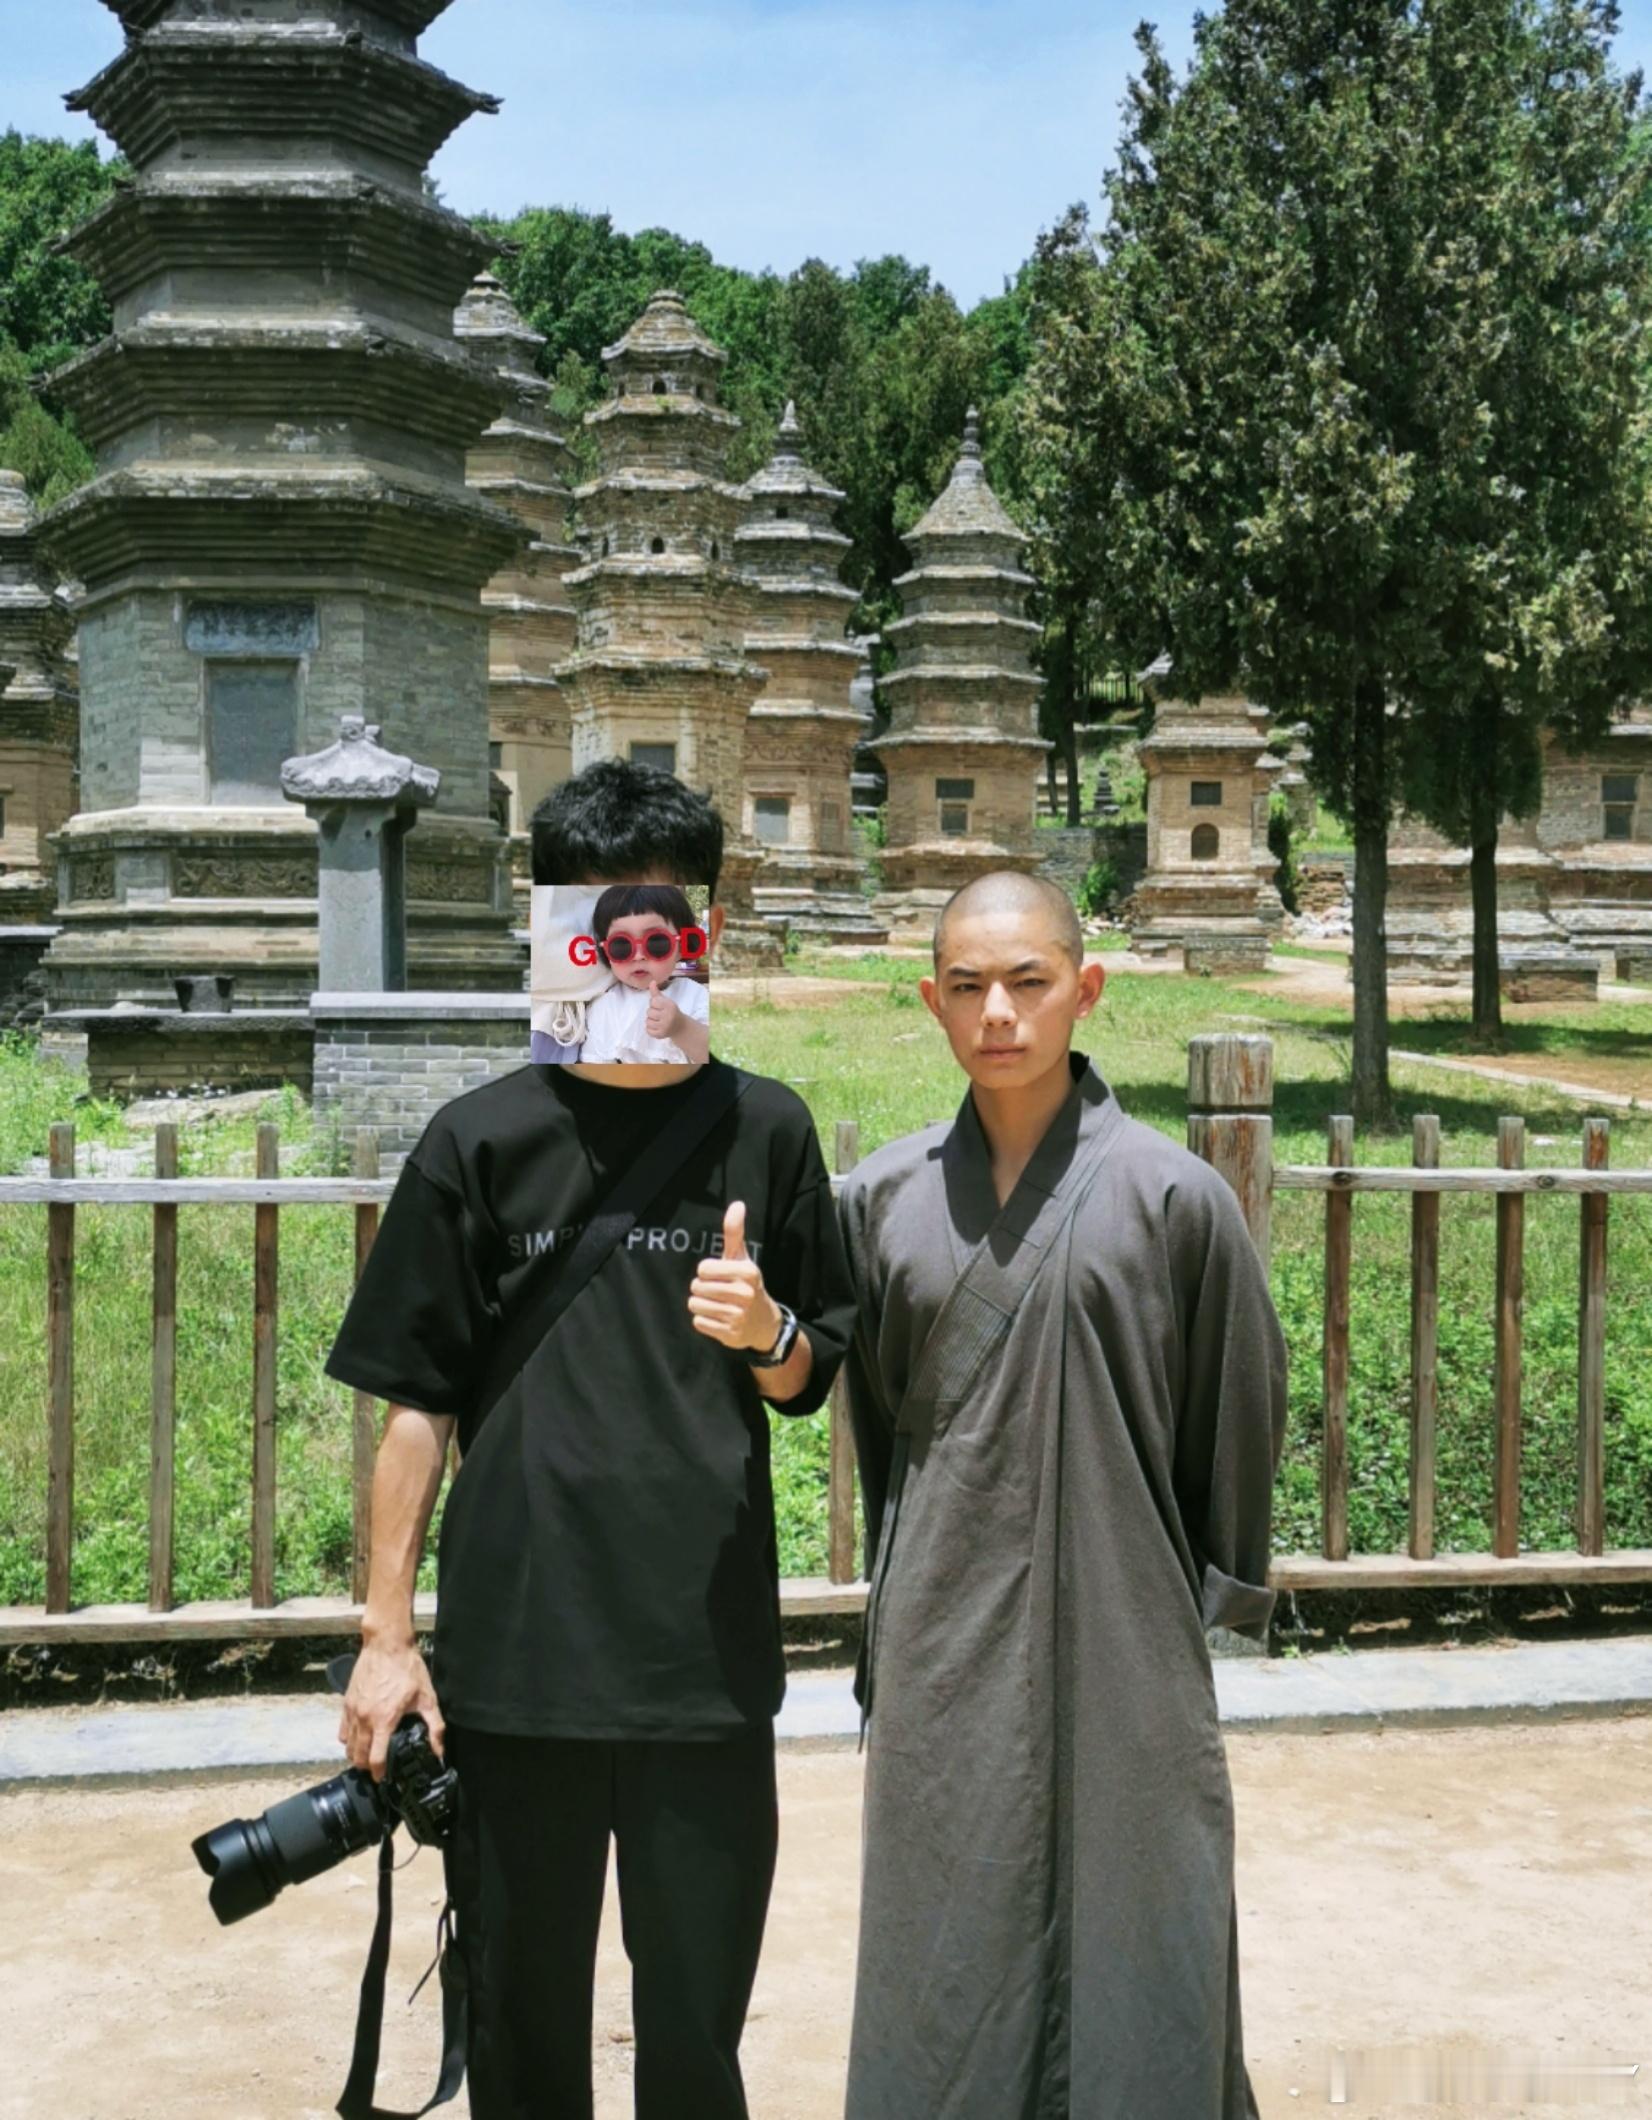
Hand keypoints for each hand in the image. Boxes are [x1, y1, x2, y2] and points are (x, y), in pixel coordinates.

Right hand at [338, 1635, 444, 1782]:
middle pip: (357, 1756)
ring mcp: (353, 1711)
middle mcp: (364, 1718)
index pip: (375, 1758)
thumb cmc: (407, 1669)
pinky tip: (358, 1737)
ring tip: (366, 1756)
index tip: (382, 1778)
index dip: (378, 1773)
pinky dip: (347, 1739)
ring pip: (347, 1745)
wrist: (387, 1645)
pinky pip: (342, 1730)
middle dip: (366, 1766)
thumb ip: (434, 1727)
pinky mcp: (346, 1702)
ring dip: (355, 1755)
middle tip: (375, 1768)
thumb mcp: (427, 1698)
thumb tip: (439, 1750)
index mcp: (384, 1720)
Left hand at [645, 987, 681, 1040]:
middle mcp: (668, 1016)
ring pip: (647, 1021)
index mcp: (669, 1006)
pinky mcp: (661, 1035)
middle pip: (649, 1012)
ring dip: (651, 1021)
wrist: (680, 1026)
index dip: (654, 1004)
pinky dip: (650, 1029)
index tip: (660, 1006)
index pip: (653, 1001)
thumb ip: (656, 993)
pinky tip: (657, 1027)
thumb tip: (651, 982)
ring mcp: (664, 1026)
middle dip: (652, 1013)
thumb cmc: (670, 1011)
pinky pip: (648, 1030)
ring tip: (658, 1021)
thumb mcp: (665, 1001)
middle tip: (660, 1014)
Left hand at [688, 1201, 781, 1351]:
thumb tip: (737, 1204)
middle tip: (718, 1292)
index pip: (703, 1268)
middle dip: (702, 1289)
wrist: (764, 1322)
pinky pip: (699, 1323)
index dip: (707, 1272)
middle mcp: (744, 1294)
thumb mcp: (742, 1258)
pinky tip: (719, 1319)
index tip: (720, 1276)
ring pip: (695, 1305)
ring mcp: (738, 1316)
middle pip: (696, 1287)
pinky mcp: (730, 1334)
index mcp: (747, 1272)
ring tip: (717, 1305)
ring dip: (701, 1305)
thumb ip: (735, 1232)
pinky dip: (705, 1321)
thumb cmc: (747, 1284)